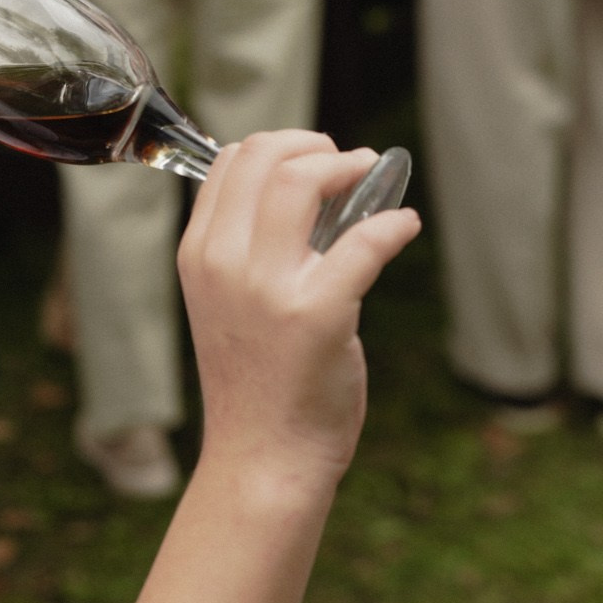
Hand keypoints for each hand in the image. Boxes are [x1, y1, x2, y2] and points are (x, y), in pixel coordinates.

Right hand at [179, 133, 420, 488]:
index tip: (314, 160)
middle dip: (317, 146)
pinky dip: (395, 225)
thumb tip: (316, 191)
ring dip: (349, 166)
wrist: (262, 455)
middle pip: (266, 156)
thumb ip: (251, 249)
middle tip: (348, 163)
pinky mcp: (317, 313)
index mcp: (198, 255)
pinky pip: (365, 241)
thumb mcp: (228, 303)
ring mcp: (267, 287)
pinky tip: (405, 225)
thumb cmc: (256, 380)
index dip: (280, 146)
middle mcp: (223, 263)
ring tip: (372, 178)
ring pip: (302, 180)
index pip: (230, 161)